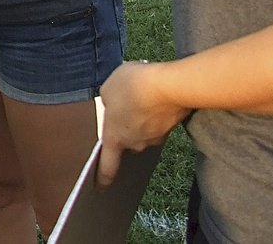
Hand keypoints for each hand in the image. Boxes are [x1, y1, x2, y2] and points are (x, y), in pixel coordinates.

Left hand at [95, 61, 187, 188]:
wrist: (170, 86)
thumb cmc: (134, 87)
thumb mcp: (107, 89)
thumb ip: (106, 101)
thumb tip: (113, 104)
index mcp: (115, 138)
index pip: (107, 166)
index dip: (103, 178)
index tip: (101, 188)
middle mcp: (136, 144)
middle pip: (128, 141)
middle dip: (125, 126)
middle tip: (125, 104)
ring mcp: (155, 137)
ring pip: (144, 129)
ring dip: (141, 116)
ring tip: (141, 94)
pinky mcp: (171, 127)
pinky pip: (158, 121)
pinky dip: (155, 111)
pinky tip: (155, 95)